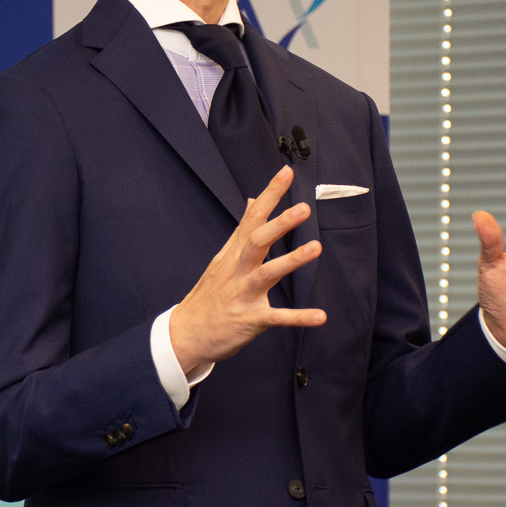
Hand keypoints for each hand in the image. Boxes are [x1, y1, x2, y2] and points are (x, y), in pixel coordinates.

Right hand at [169, 166, 325, 373]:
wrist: (185, 334)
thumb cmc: (209, 295)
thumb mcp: (222, 258)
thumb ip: (242, 230)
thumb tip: (253, 200)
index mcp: (233, 254)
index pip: (252, 218)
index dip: (270, 195)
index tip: (287, 172)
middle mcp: (237, 270)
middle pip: (256, 241)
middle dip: (279, 224)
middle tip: (303, 208)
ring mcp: (242, 294)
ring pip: (266, 274)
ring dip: (291, 261)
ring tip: (316, 248)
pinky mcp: (249, 320)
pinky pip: (276, 318)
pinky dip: (298, 318)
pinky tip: (320, 316)